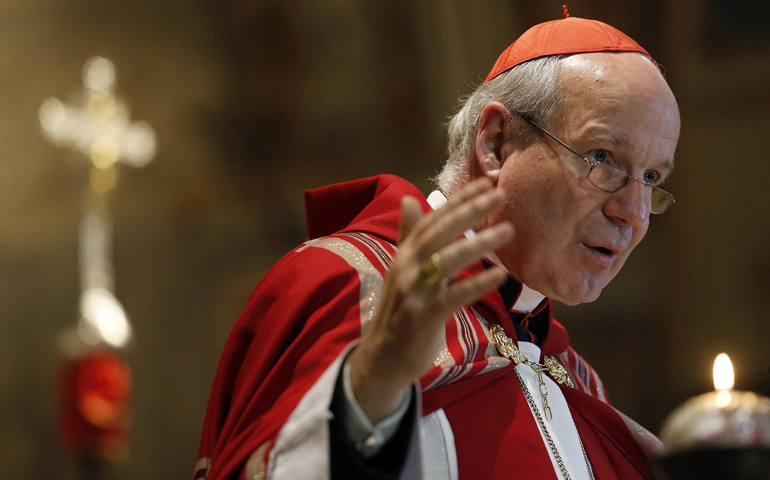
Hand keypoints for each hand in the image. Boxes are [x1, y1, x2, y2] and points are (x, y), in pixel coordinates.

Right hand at [349, 178, 513, 421]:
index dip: (459, 200)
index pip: (433, 219)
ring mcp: (413, 292)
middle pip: (440, 233)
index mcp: (405, 254)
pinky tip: (499, 274)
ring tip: (508, 230)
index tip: (486, 182)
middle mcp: (406, 267)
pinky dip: (476, 284)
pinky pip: (453, 296)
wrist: (382, 358)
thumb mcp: (404, 271)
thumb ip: (409, 236)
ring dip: (478, 243)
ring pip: (447, 260)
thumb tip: (408, 200)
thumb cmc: (401, 312)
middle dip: (470, 211)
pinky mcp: (424, 316)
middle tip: (500, 194)